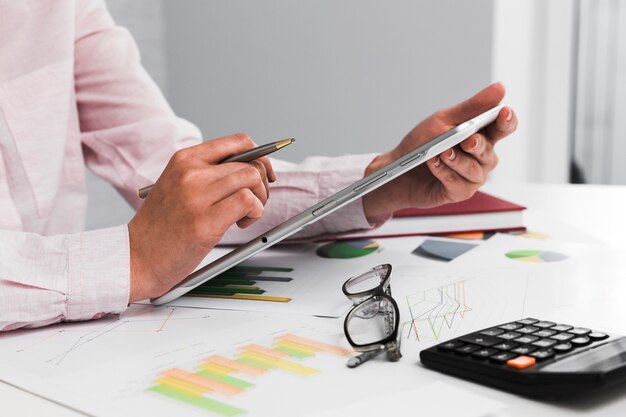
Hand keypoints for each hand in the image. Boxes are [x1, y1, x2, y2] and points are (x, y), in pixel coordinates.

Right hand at [127, 133, 274, 301]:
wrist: (136, 257)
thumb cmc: (161, 227)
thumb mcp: (178, 186)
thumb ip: (209, 174)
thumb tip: (254, 169)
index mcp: (184, 159)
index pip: (238, 142)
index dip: (261, 156)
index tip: (266, 173)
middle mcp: (190, 172)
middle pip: (250, 162)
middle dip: (263, 184)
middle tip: (255, 203)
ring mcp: (197, 195)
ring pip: (252, 179)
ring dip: (260, 199)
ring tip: (244, 216)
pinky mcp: (206, 221)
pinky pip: (248, 202)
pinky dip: (254, 213)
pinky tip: (241, 224)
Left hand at [362, 82, 516, 221]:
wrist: (398, 169)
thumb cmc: (422, 144)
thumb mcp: (443, 121)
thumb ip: (471, 108)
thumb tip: (499, 89)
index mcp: (481, 135)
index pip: (503, 127)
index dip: (507, 121)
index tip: (504, 112)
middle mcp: (481, 157)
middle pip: (489, 150)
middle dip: (477, 144)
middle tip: (466, 141)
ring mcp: (472, 176)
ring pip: (474, 169)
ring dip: (456, 160)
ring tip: (441, 152)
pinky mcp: (459, 192)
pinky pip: (458, 183)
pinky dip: (444, 171)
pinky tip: (433, 163)